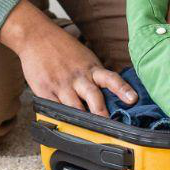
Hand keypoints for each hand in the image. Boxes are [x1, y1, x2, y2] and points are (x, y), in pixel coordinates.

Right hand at [0, 0, 135, 115]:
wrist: (36, 36)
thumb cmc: (63, 49)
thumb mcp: (84, 58)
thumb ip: (95, 76)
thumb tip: (111, 96)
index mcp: (91, 68)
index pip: (111, 78)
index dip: (122, 89)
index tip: (133, 99)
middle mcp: (78, 77)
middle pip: (93, 97)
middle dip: (101, 113)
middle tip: (109, 126)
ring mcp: (61, 84)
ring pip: (74, 107)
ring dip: (82, 121)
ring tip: (89, 133)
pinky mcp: (45, 90)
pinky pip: (54, 109)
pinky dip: (60, 119)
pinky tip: (64, 126)